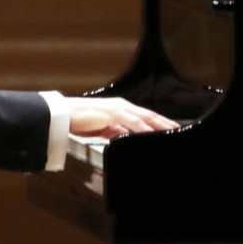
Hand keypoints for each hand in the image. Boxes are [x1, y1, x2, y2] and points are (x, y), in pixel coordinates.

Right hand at [60, 96, 178, 138]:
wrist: (63, 115)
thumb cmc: (79, 120)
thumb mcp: (101, 128)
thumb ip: (114, 131)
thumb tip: (125, 136)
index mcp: (120, 109)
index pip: (144, 116)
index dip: (159, 122)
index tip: (170, 129)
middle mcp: (122, 106)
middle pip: (149, 115)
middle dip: (165, 122)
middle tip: (179, 130)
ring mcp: (118, 108)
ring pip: (144, 117)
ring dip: (159, 124)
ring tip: (171, 132)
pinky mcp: (112, 113)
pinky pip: (132, 122)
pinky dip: (144, 128)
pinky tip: (152, 134)